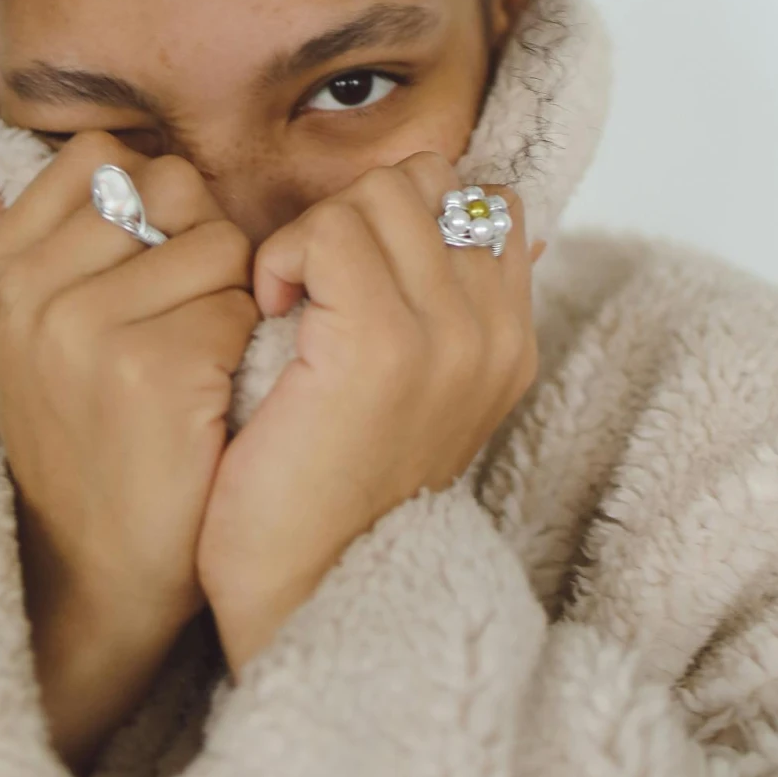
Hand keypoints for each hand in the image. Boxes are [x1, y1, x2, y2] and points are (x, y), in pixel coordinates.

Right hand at [0, 139, 256, 764]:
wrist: (99, 568)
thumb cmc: (80, 436)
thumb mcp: (15, 336)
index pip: (100, 157)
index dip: (149, 202)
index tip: (139, 271)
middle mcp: (27, 293)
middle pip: (170, 186)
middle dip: (197, 241)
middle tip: (178, 319)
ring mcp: (84, 330)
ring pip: (217, 241)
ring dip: (229, 295)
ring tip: (193, 359)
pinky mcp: (152, 369)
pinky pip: (240, 302)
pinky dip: (245, 342)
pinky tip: (210, 394)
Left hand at [194, 156, 541, 676]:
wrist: (306, 595)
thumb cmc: (331, 496)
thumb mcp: (411, 397)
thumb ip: (439, 311)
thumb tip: (453, 212)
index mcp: (508, 340)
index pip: (481, 198)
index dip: (404, 211)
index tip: (349, 272)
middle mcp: (493, 332)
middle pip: (426, 181)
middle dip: (354, 213)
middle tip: (311, 287)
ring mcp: (446, 336)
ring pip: (376, 195)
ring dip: (314, 234)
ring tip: (289, 303)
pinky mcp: (381, 344)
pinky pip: (328, 232)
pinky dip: (283, 257)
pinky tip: (269, 314)